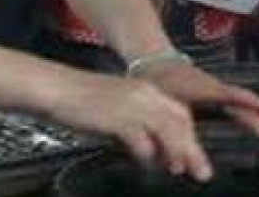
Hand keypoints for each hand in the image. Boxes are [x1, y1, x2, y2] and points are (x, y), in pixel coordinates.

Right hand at [45, 71, 212, 180]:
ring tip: (181, 170)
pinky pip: (140, 138)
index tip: (194, 155)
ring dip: (177, 152)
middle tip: (201, 170)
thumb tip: (153, 150)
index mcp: (146, 90)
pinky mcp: (117, 117)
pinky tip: (147, 163)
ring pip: (166, 129)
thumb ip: (138, 124)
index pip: (180, 113)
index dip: (190, 136)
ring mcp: (132, 104)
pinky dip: (147, 153)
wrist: (57, 87)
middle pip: (179, 122)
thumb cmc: (82, 100)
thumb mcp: (119, 107)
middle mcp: (144, 95)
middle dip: (192, 148)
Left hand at [141, 62, 258, 139]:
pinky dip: (248, 108)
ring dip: (257, 113)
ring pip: (242, 101)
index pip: (237, 97)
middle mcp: (216, 87)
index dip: (254, 104)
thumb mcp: (164, 109)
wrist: (154, 59)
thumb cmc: (159, 81)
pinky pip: (237, 100)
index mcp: (207, 89)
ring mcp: (216, 87)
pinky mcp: (213, 89)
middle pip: (245, 101)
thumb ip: (175, 137)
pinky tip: (251, 119)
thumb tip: (181, 164)